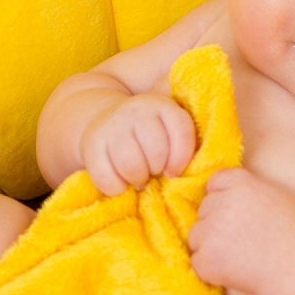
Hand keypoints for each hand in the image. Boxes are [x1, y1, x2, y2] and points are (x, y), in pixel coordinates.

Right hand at [80, 93, 195, 195]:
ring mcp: (112, 125)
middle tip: (152, 171)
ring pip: (132, 166)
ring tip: (138, 177)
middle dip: (157, 170)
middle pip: (157, 154)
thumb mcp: (170, 128)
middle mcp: (137, 110)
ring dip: (137, 179)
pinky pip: (107, 177)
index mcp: (163, 106)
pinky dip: (115, 188)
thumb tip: (203, 171)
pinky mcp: (91, 143)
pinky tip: (120, 181)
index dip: (180, 160)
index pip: (182, 133)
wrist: (107, 120)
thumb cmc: (149, 136)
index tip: (173, 171)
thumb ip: (188, 142)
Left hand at [189, 168, 294, 291]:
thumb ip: (248, 188)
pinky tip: (232, 270)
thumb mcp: (275, 197)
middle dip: (216, 222)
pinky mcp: (205, 258)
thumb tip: (226, 190)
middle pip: (204, 208)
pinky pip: (197, 260)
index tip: (233, 212)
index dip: (222, 196)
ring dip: (209, 244)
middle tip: (240, 239)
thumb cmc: (292, 235)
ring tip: (236, 255)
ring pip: (196, 234)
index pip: (215, 181)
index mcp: (241, 186)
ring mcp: (211, 232)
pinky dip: (210, 267)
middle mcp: (222, 204)